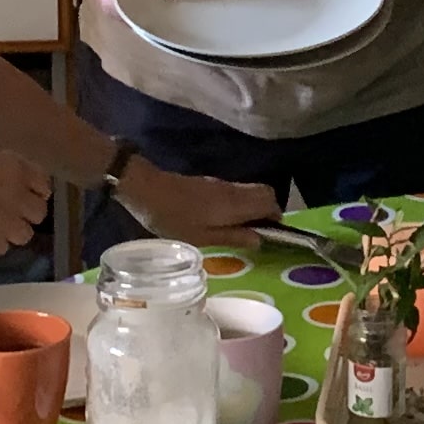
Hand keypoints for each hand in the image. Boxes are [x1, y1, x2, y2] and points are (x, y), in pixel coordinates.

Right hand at [0, 146, 49, 253]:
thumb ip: (5, 169)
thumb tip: (14, 180)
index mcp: (16, 169)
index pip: (44, 183)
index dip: (35, 188)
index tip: (26, 190)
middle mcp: (19, 197)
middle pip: (39, 212)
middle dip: (27, 211)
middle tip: (11, 209)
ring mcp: (7, 224)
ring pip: (25, 234)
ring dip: (14, 229)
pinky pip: (2, 247)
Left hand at [119, 153, 276, 246]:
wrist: (147, 189)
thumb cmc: (173, 218)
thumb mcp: (202, 237)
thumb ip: (233, 237)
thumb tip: (259, 239)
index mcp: (235, 204)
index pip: (270, 202)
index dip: (276, 217)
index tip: (271, 234)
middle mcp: (233, 190)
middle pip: (265, 192)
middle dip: (268, 210)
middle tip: (258, 232)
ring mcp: (221, 185)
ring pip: (250, 191)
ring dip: (253, 207)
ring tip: (241, 230)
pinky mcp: (210, 184)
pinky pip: (236, 192)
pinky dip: (239, 204)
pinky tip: (223, 221)